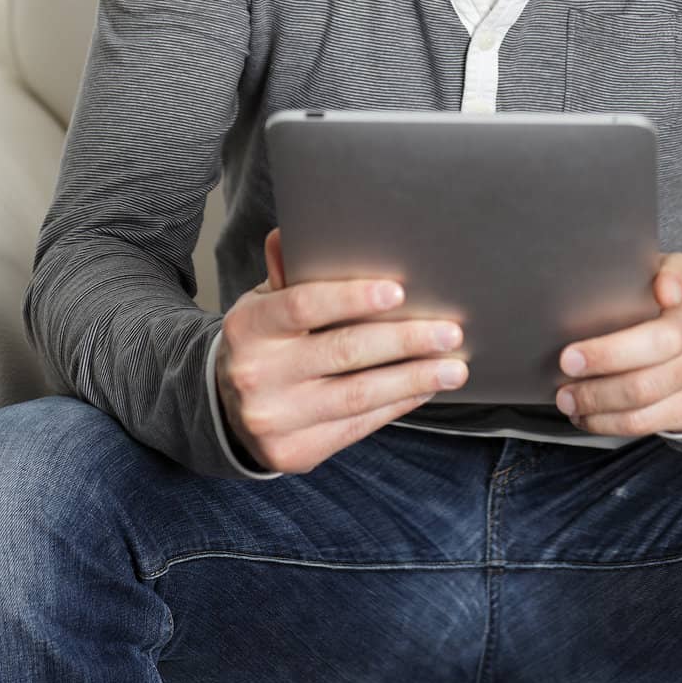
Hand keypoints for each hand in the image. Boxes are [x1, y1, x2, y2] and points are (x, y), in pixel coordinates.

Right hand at [215, 228, 469, 474]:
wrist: (226, 408)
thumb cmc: (263, 340)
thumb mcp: (264, 303)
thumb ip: (289, 273)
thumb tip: (302, 230)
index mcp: (249, 327)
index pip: (303, 305)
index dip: (352, 297)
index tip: (399, 291)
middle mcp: (257, 374)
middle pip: (343, 351)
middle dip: (405, 341)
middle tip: (450, 331)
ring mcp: (276, 418)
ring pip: (358, 395)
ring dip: (415, 379)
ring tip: (455, 367)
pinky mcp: (296, 452)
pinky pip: (358, 426)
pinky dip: (398, 404)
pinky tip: (425, 388)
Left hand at [554, 253, 681, 436]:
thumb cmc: (645, 317)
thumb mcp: (636, 290)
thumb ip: (613, 286)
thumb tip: (561, 296)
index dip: (674, 282)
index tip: (662, 292)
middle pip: (661, 342)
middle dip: (608, 355)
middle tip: (567, 362)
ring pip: (649, 389)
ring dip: (599, 398)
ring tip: (567, 398)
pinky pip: (648, 420)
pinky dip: (608, 421)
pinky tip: (586, 415)